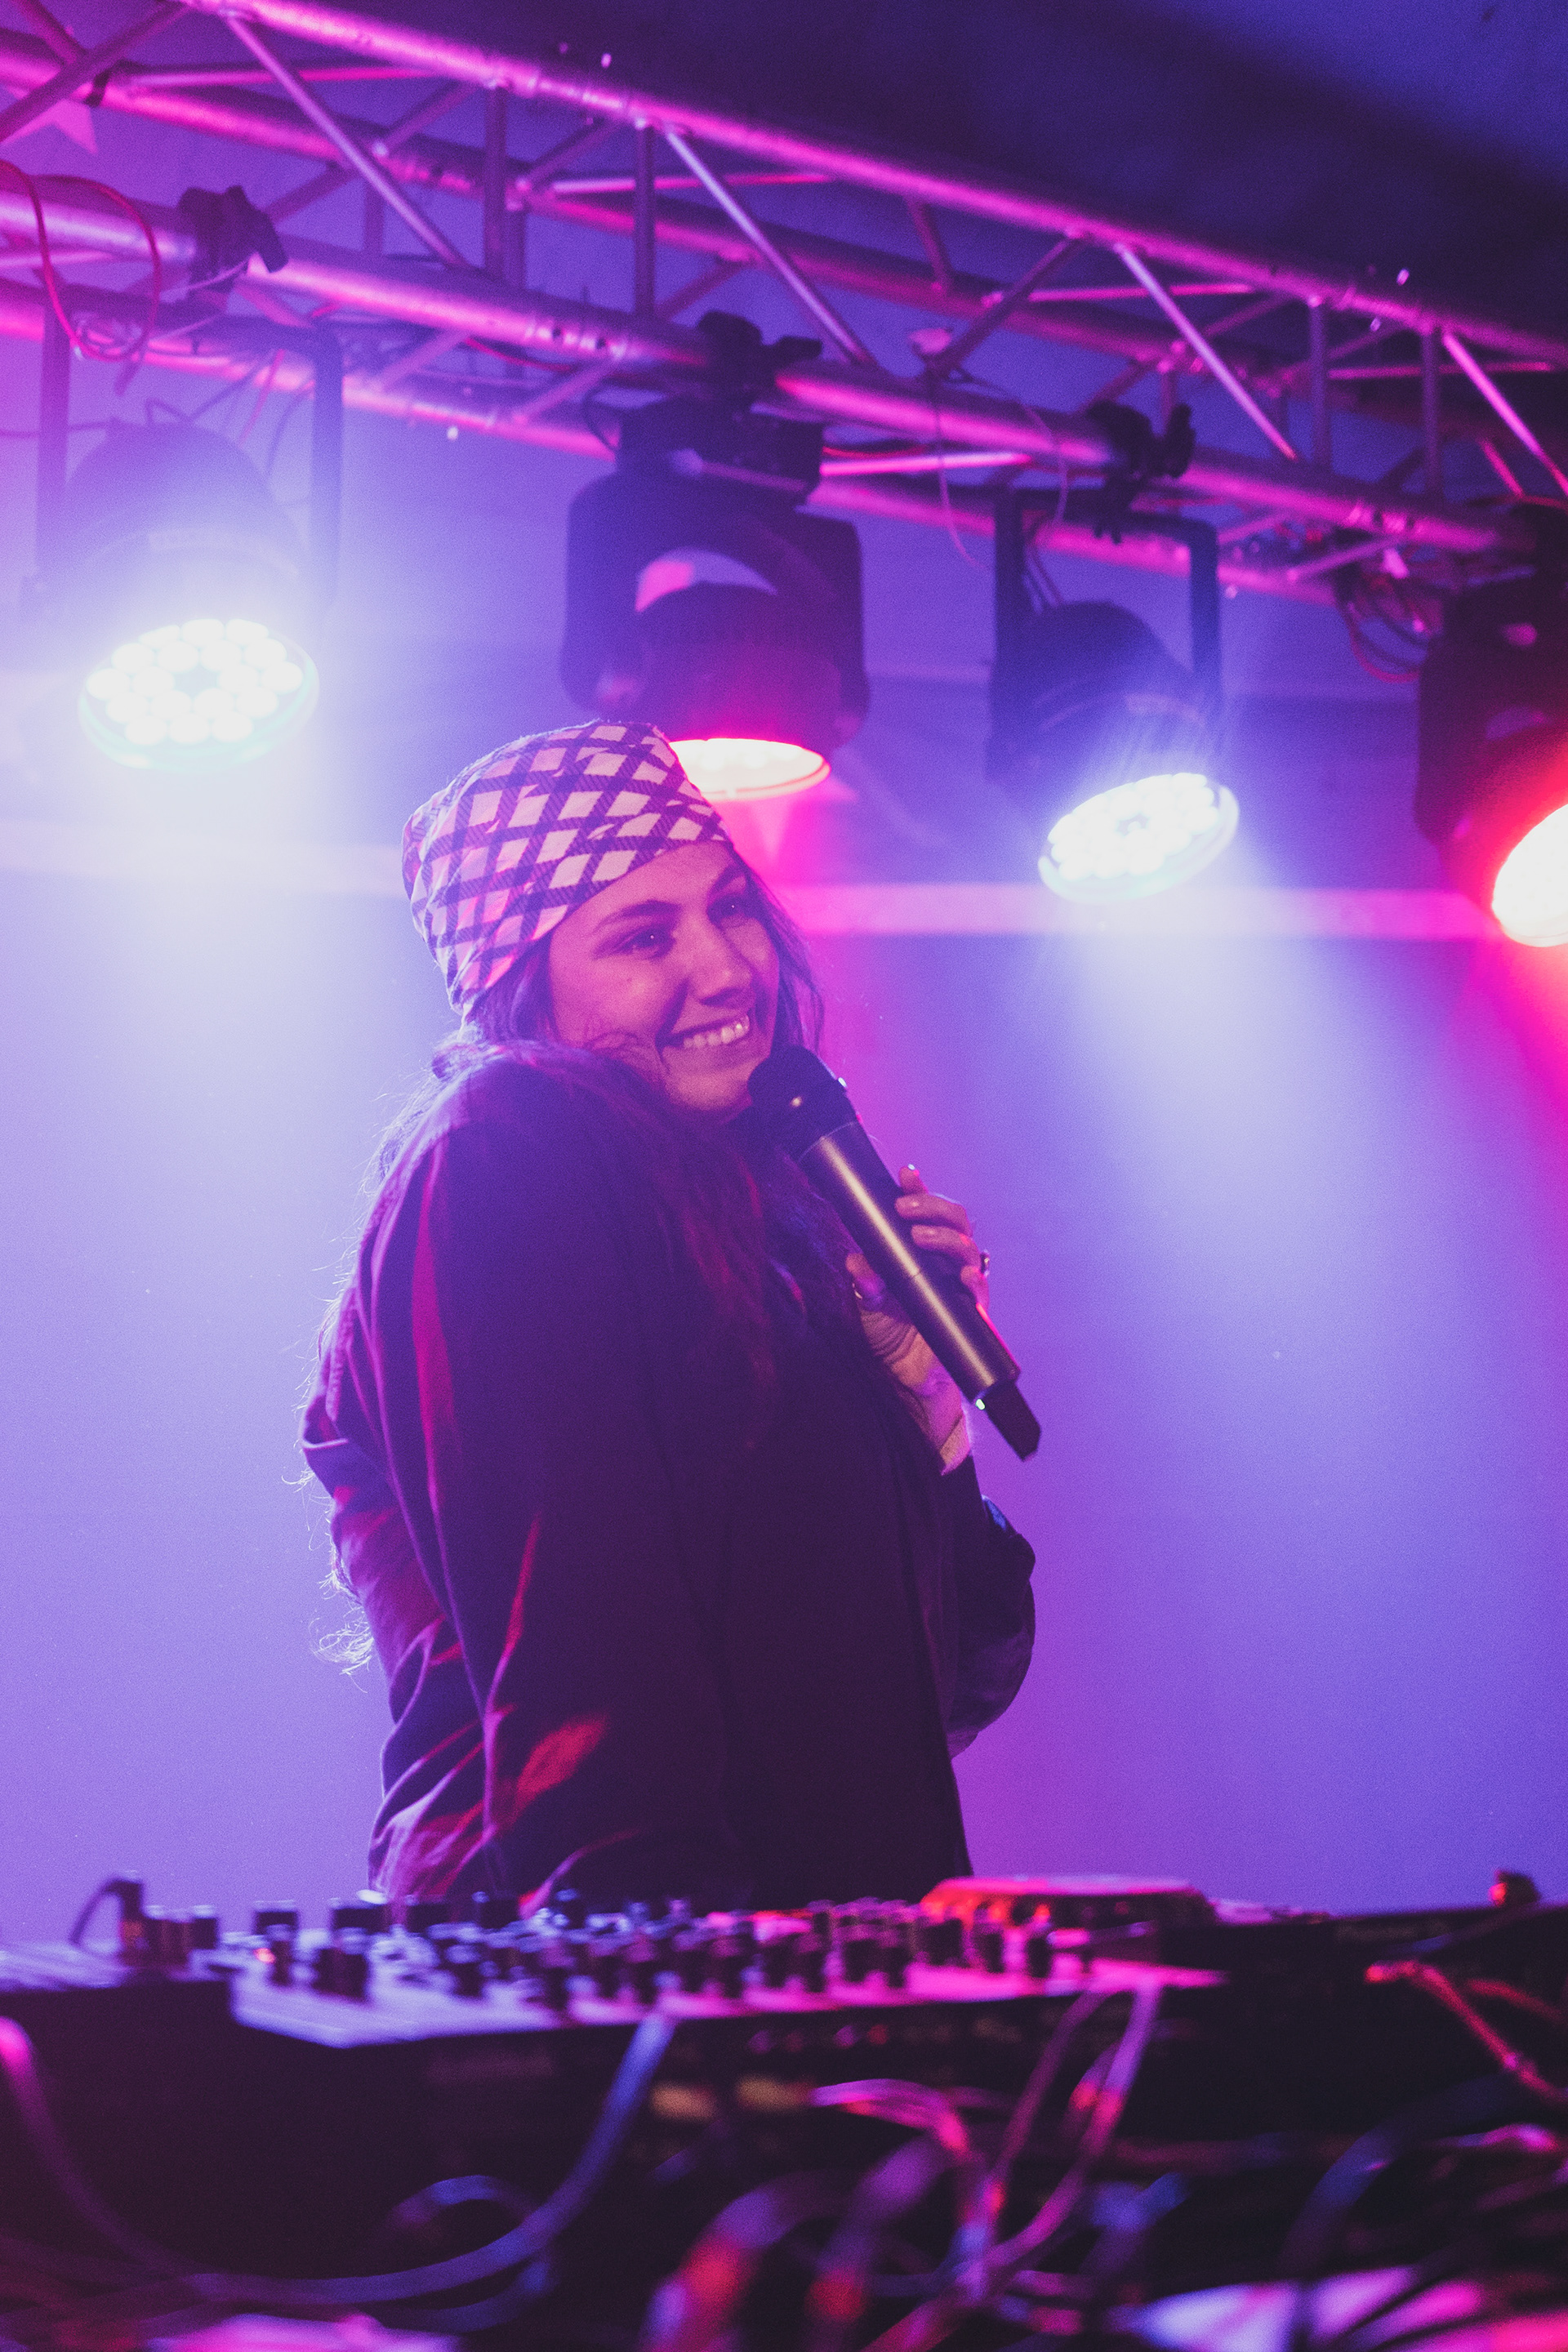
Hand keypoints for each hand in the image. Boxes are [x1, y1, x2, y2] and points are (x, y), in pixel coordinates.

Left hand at [847, 1165, 988, 1450]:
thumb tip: (856, 1260)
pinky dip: (973, 1279)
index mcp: (921, 1252)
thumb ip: (864, 1281)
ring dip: (944, 1236)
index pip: (926, 1212)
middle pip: (955, 1219)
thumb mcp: (867, 1304)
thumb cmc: (890, 1335)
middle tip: (905, 1206)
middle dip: (932, 1205)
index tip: (906, 1173)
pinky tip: (963, 1276)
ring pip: (967, 1246)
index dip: (919, 1190)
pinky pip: (979, 1289)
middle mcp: (945, 1262)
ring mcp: (960, 1284)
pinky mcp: (970, 1312)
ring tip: (918, 1235)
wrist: (906, 1379)